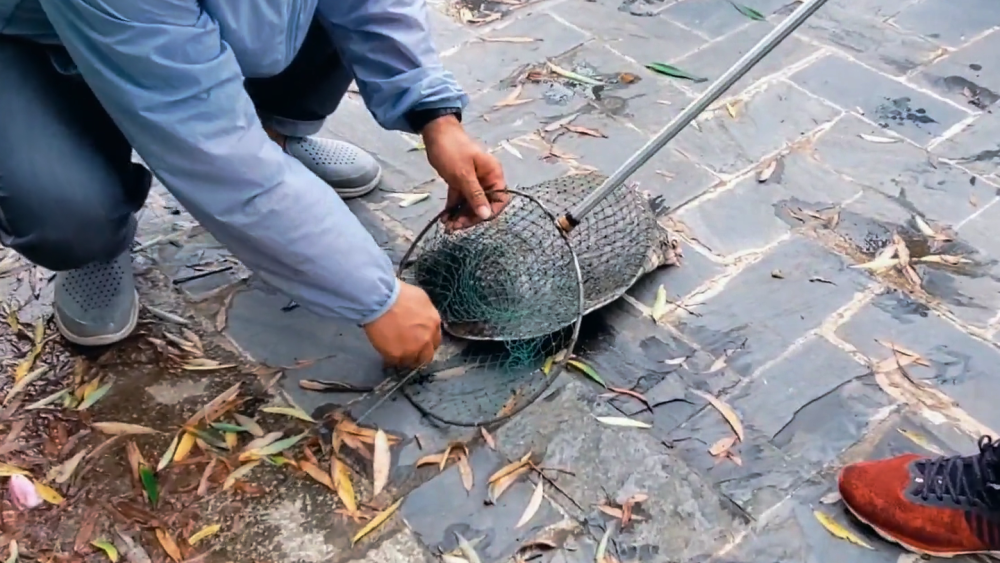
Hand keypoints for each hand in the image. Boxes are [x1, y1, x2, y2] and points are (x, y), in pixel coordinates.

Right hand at [363, 281, 441, 367]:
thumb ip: (425, 314)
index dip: (427, 342)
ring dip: (406, 358)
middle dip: (419, 354)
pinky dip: (392, 359)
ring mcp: (412, 349)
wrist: (381, 300)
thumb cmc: (399, 294)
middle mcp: (427, 339)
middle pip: (427, 355)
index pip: (435, 340)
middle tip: (409, 351)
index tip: (419, 342)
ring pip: (412, 361)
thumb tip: (422, 320)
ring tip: (397, 353)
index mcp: (434, 323)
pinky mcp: (397, 355)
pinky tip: (387, 353)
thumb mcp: (421, 300)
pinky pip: (396, 362)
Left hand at [422, 115, 508, 230]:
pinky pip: (460, 199)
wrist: (435, 132)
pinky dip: (453, 208)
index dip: (489, 212)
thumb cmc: (452, 150)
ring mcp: (473, 181)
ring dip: (460, 216)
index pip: (499, 199)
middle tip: (454, 227)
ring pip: (470, 204)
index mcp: (493, 175)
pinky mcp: (460, 182)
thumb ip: (475, 195)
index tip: (475, 221)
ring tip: (447, 226)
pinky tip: (444, 218)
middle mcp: (486, 179)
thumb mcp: (464, 174)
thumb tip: (486, 216)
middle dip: (470, 217)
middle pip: (484, 204)